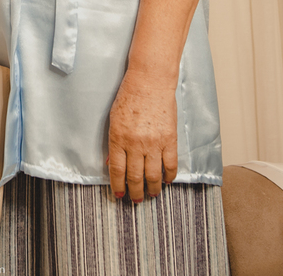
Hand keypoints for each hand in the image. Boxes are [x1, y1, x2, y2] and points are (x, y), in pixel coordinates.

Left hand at [107, 73, 177, 201]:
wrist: (150, 82)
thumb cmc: (129, 97)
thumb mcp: (114, 120)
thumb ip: (114, 143)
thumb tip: (113, 164)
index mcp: (118, 138)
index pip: (117, 170)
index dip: (118, 186)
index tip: (120, 195)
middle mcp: (135, 144)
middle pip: (135, 177)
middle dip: (135, 192)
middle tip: (136, 200)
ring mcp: (154, 143)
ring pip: (153, 175)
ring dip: (153, 188)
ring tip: (152, 194)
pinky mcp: (169, 139)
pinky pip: (170, 164)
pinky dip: (169, 176)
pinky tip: (167, 181)